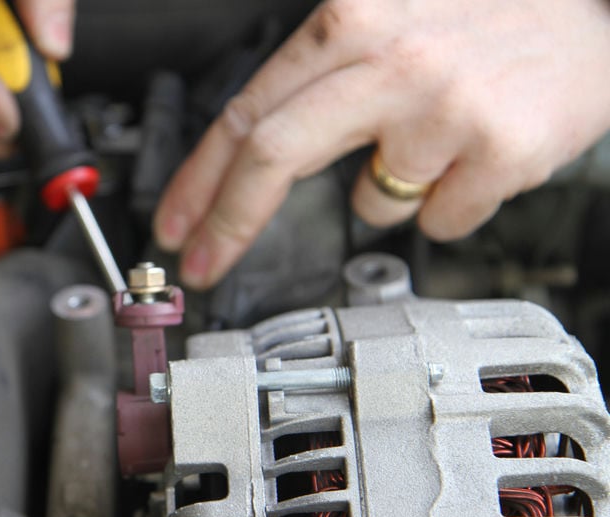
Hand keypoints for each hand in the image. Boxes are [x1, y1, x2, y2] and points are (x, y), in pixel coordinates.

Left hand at [154, 0, 609, 289]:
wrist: (595, 14)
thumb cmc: (486, 18)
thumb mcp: (391, 20)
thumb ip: (323, 79)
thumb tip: (255, 157)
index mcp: (353, 19)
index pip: (248, 111)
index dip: (199, 179)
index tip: (175, 225)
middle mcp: (394, 59)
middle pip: (274, 154)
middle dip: (228, 222)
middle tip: (205, 264)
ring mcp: (446, 108)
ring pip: (368, 201)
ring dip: (386, 189)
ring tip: (435, 136)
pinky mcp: (499, 151)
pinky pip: (436, 221)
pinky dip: (446, 203)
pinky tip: (476, 152)